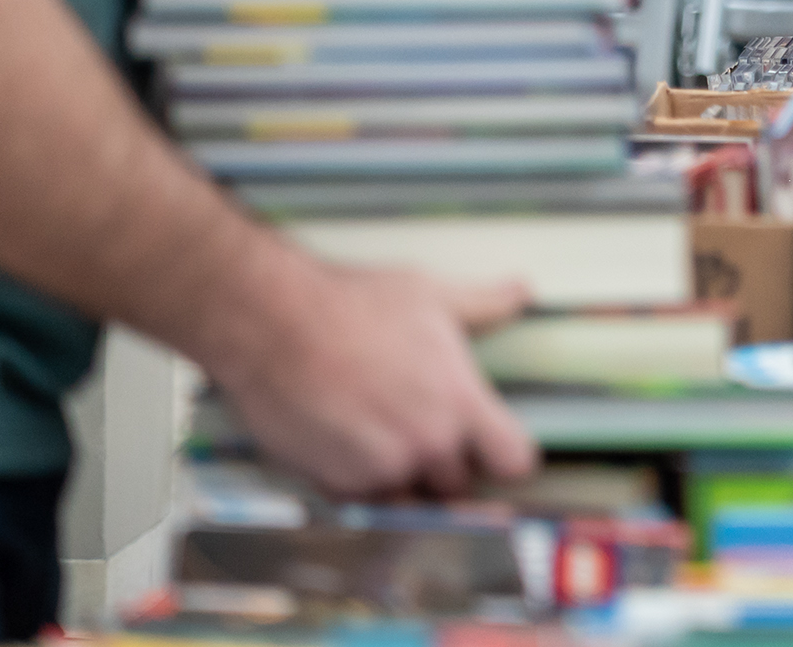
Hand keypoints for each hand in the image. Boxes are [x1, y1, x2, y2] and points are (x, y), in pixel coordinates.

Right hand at [204, 257, 537, 498]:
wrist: (272, 323)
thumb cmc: (349, 305)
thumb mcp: (429, 295)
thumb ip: (483, 303)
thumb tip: (520, 290)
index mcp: (459, 404)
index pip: (514, 461)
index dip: (506, 455)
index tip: (495, 447)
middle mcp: (426, 445)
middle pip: (460, 485)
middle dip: (448, 464)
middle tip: (426, 430)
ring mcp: (380, 470)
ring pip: (411, 501)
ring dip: (406, 481)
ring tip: (386, 439)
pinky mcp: (335, 484)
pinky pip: (364, 502)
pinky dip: (362, 484)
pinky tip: (351, 444)